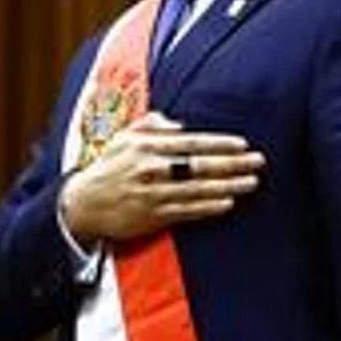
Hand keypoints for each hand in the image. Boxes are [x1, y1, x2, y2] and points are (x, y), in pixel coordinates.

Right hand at [61, 112, 264, 246]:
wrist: (83, 204)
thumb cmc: (108, 168)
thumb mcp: (123, 138)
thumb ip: (150, 125)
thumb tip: (179, 123)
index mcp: (144, 145)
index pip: (189, 142)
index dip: (218, 143)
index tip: (241, 144)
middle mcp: (149, 168)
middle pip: (198, 165)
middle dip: (231, 163)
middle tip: (257, 162)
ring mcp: (151, 194)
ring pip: (196, 189)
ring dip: (227, 186)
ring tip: (251, 183)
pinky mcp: (151, 216)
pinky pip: (186, 211)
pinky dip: (208, 207)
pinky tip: (227, 203)